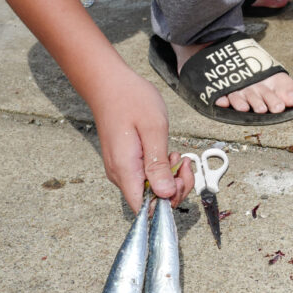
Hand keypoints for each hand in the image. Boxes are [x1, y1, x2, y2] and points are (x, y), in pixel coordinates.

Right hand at [91, 70, 193, 212]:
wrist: (109, 84)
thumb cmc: (131, 100)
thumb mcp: (153, 129)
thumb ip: (159, 164)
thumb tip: (165, 195)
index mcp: (126, 170)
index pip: (144, 208)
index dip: (167, 202)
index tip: (180, 178)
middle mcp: (121, 175)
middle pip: (151, 201)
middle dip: (174, 187)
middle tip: (183, 161)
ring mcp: (123, 169)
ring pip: (151, 189)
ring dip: (170, 176)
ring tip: (176, 153)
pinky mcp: (127, 162)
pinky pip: (147, 176)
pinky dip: (162, 168)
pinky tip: (168, 152)